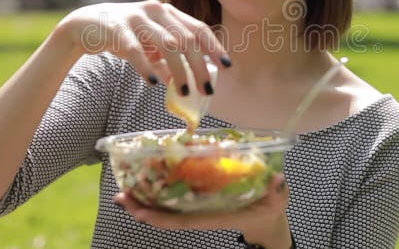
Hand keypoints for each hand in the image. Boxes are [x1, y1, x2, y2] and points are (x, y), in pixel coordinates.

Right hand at [57, 0, 229, 92]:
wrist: (86, 25)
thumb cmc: (124, 36)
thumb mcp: (150, 46)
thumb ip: (167, 59)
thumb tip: (186, 81)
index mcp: (168, 12)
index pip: (198, 28)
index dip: (214, 47)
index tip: (227, 66)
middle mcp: (155, 11)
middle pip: (186, 39)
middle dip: (199, 66)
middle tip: (206, 90)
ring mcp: (136, 18)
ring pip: (166, 44)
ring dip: (178, 70)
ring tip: (182, 91)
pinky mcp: (117, 28)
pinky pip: (135, 49)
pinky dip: (146, 66)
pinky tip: (153, 82)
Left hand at [114, 174, 292, 248]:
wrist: (269, 218)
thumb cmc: (272, 208)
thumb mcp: (277, 200)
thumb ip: (276, 191)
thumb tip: (277, 180)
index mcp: (216, 215)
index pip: (183, 221)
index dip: (161, 218)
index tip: (141, 213)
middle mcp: (202, 211)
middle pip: (167, 215)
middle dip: (142, 208)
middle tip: (121, 196)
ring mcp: (199, 205)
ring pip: (166, 206)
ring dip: (145, 198)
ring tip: (124, 189)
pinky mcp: (200, 196)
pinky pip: (175, 195)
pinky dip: (158, 188)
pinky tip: (145, 178)